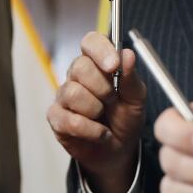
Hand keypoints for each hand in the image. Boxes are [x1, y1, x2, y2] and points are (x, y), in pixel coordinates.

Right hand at [47, 31, 147, 192]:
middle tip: (112, 100)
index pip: (90, 42)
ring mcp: (64, 97)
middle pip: (79, 67)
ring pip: (72, 93)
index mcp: (97, 64)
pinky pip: (69, 120)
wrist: (119, 151)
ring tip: (103, 117)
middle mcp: (77, 76)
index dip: (100, 50)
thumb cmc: (125, 120)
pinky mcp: (56, 118)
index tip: (113, 66)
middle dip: (102, 87)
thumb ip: (131, 78)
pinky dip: (90, 129)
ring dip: (95, 109)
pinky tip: (99, 133)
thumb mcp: (136, 99)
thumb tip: (127, 54)